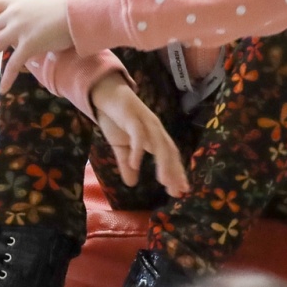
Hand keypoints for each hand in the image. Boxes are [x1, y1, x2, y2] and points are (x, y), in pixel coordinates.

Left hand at [0, 0, 74, 90]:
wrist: (79, 13)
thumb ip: (25, 16)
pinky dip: (6, 78)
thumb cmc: (65, 11)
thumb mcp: (38, 6)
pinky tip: (3, 89)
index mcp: (14, 3)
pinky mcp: (30, 44)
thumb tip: (23, 30)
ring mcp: (20, 29)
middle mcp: (13, 15)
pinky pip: (12, 64)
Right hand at [90, 74, 187, 196]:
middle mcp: (155, 129)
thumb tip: (131, 184)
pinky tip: (135, 164)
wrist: (105, 95)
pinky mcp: (132, 117)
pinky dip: (138, 149)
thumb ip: (127, 164)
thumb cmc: (117, 120)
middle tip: (177, 190)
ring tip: (163, 182)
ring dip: (163, 163)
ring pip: (158, 144)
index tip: (180, 191)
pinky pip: (138, 135)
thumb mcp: (121, 147)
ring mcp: (145, 122)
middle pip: (169, 152)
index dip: (176, 173)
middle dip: (174, 171)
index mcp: (155, 136)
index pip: (170, 156)